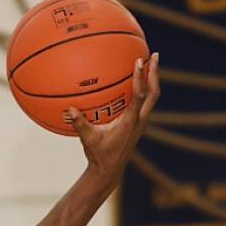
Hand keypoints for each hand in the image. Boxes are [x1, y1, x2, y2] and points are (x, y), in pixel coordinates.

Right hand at [70, 53, 159, 176]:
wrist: (110, 170)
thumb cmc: (99, 155)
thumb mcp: (88, 139)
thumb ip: (80, 124)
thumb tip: (70, 109)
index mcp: (130, 122)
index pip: (139, 96)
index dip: (140, 78)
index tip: (140, 61)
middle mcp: (139, 120)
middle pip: (154, 93)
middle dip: (155, 73)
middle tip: (155, 55)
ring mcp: (141, 122)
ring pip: (152, 97)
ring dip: (153, 79)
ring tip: (151, 63)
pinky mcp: (138, 123)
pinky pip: (145, 102)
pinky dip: (144, 88)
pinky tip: (136, 81)